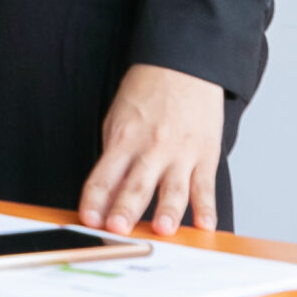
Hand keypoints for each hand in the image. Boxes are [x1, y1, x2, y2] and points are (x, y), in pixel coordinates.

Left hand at [80, 63, 225, 235]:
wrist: (183, 66)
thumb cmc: (147, 93)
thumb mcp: (118, 117)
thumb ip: (114, 153)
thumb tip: (107, 190)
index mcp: (123, 138)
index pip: (104, 176)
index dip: (95, 200)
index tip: (89, 219)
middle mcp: (151, 148)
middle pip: (136, 184)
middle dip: (125, 208)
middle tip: (117, 230)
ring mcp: (180, 153)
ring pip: (173, 189)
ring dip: (168, 211)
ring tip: (163, 230)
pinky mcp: (205, 155)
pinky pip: (206, 186)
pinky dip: (207, 208)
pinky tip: (206, 226)